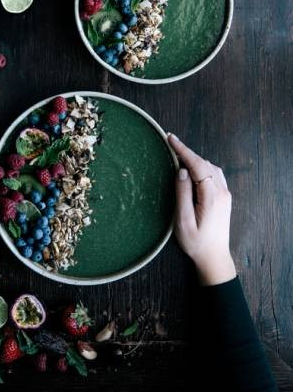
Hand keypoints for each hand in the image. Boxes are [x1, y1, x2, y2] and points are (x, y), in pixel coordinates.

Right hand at [168, 134, 235, 285]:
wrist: (214, 258)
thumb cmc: (196, 242)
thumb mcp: (183, 221)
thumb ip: (182, 194)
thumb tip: (181, 171)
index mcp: (211, 196)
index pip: (197, 165)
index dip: (183, 150)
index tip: (171, 138)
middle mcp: (222, 192)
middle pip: (204, 163)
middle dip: (187, 152)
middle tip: (170, 143)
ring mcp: (225, 194)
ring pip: (210, 167)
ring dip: (194, 159)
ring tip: (178, 155)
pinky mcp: (224, 198)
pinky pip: (214, 174)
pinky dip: (202, 166)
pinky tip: (192, 169)